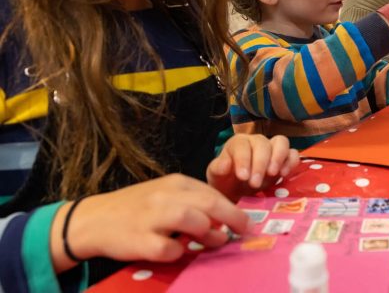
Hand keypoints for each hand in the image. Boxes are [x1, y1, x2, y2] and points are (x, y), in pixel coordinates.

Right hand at [52, 174, 249, 270]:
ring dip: (210, 233)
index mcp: (175, 183)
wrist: (94, 219)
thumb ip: (192, 201)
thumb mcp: (165, 194)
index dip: (233, 208)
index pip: (212, 192)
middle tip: (245, 231)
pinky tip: (179, 252)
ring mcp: (152, 218)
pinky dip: (179, 252)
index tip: (246, 221)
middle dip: (233, 218)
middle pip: (208, 204)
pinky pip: (169, 249)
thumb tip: (224, 218)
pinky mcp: (140, 241)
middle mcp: (165, 196)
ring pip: (192, 220)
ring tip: (217, 242)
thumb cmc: (137, 207)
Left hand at [207, 134, 299, 200]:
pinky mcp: (285, 159)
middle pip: (262, 144)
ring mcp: (273, 148)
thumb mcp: (216, 177)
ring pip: (281, 142)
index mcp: (238, 143)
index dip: (243, 159)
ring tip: (273, 174)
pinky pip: (293, 154)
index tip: (242, 177)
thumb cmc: (225, 182)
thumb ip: (218, 169)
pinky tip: (284, 175)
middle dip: (260, 163)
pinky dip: (291, 162)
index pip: (242, 145)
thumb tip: (225, 165)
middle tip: (255, 183)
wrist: (236, 192)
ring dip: (278, 158)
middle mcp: (256, 142)